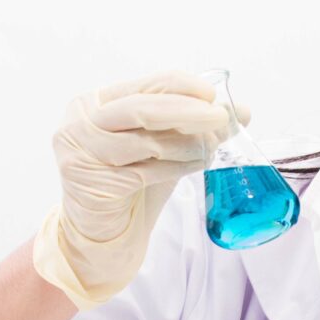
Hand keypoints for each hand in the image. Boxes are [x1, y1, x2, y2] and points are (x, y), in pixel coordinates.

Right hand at [33, 69, 250, 309]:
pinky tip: (195, 166)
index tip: (212, 95)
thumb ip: (196, 128)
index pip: (145, 85)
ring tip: (209, 150)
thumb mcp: (165, 149)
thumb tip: (239, 111)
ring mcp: (80, 151)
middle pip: (143, 108)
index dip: (182, 87)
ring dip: (186, 145)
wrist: (104, 234)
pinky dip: (176, 167)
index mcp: (95, 102)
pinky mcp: (90, 182)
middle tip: (219, 117)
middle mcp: (80, 121)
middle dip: (188, 111)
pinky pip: (145, 171)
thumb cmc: (132, 186)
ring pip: (146, 140)